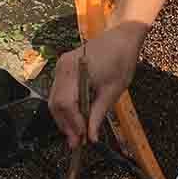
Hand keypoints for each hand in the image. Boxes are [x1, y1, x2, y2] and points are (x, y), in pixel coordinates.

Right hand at [49, 23, 145, 145]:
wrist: (122, 36)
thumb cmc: (121, 60)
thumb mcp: (113, 90)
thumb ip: (99, 114)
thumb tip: (91, 138)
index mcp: (74, 70)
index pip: (65, 103)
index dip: (72, 124)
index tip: (81, 139)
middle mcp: (62, 68)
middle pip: (56, 103)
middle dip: (65, 124)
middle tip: (77, 142)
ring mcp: (61, 67)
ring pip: (55, 100)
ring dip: (65, 118)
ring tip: (77, 134)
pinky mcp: (64, 68)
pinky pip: (59, 92)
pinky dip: (66, 107)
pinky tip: (76, 118)